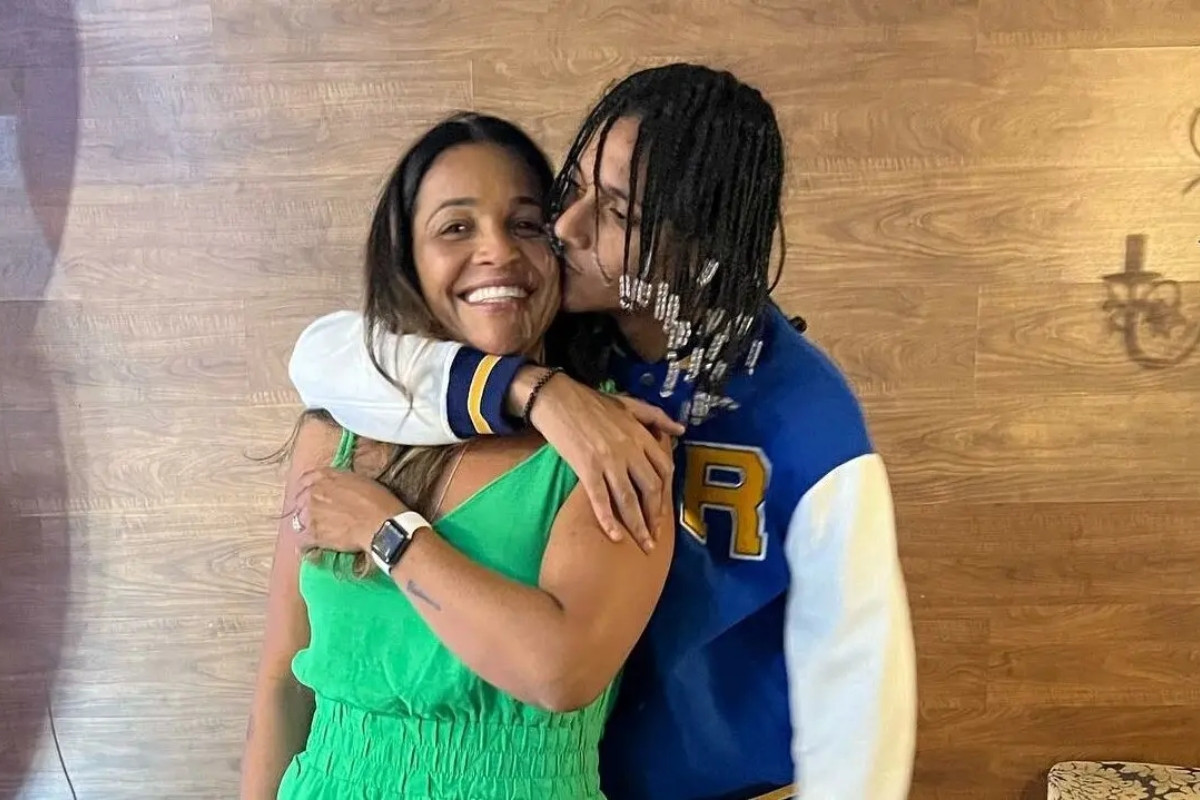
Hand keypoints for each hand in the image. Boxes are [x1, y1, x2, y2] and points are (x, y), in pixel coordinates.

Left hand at [290, 467, 405, 553]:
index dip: (308, 488)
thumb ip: (340, 480)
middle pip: (299, 500)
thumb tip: (335, 486)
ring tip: (314, 532)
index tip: (312, 495)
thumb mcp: (359, 480)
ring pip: (298, 520)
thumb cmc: (377, 501)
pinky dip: (305, 545)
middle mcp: (313, 492)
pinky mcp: (313, 534)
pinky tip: (310, 548)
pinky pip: (301, 541)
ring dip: (305, 525)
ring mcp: (310, 513)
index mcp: (324, 477)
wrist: (380, 523)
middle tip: (317, 516)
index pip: (306, 479)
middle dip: (305, 508)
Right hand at [527, 374, 681, 552]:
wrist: (557, 398)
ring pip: (629, 498)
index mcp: (640, 434)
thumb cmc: (590, 401)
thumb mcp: (629, 403)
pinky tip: (614, 536)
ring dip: (638, 525)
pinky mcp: (586, 466)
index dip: (667, 493)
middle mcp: (629, 449)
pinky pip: (600, 498)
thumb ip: (656, 417)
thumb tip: (680, 430)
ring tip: (643, 545)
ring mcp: (608, 459)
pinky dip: (608, 519)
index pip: (664, 468)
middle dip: (655, 516)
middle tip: (654, 536)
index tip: (664, 510)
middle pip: (650, 488)